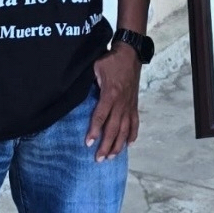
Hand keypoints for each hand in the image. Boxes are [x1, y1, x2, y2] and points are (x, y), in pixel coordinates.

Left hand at [86, 44, 141, 161]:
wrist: (130, 53)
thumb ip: (90, 81)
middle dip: (106, 145)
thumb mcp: (97, 67)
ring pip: (125, 129)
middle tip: (99, 159)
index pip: (101, 116)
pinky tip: (129, 144)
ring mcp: (129, 104)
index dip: (94, 130)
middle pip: (114, 128)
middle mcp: (121, 102)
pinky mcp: (134, 103)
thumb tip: (78, 91)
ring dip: (119, 144)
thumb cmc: (111, 60)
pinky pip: (135, 121)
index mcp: (110, 94)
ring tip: (111, 157)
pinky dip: (133, 134)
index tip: (88, 143)